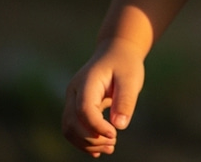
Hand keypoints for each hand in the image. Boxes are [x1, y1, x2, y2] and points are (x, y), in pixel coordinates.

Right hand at [62, 38, 145, 156]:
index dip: (96, 126)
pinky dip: (84, 140)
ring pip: (69, 129)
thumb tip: (119, 126)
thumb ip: (126, 99)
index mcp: (86, 81)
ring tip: (110, 147)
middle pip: (72, 123)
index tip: (114, 134)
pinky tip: (99, 149)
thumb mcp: (131, 77)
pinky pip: (74, 128)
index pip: (84, 109)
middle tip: (113, 144)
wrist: (117, 52)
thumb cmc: (125, 64)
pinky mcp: (76, 107)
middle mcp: (74, 91)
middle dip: (91, 138)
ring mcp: (72, 99)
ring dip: (86, 143)